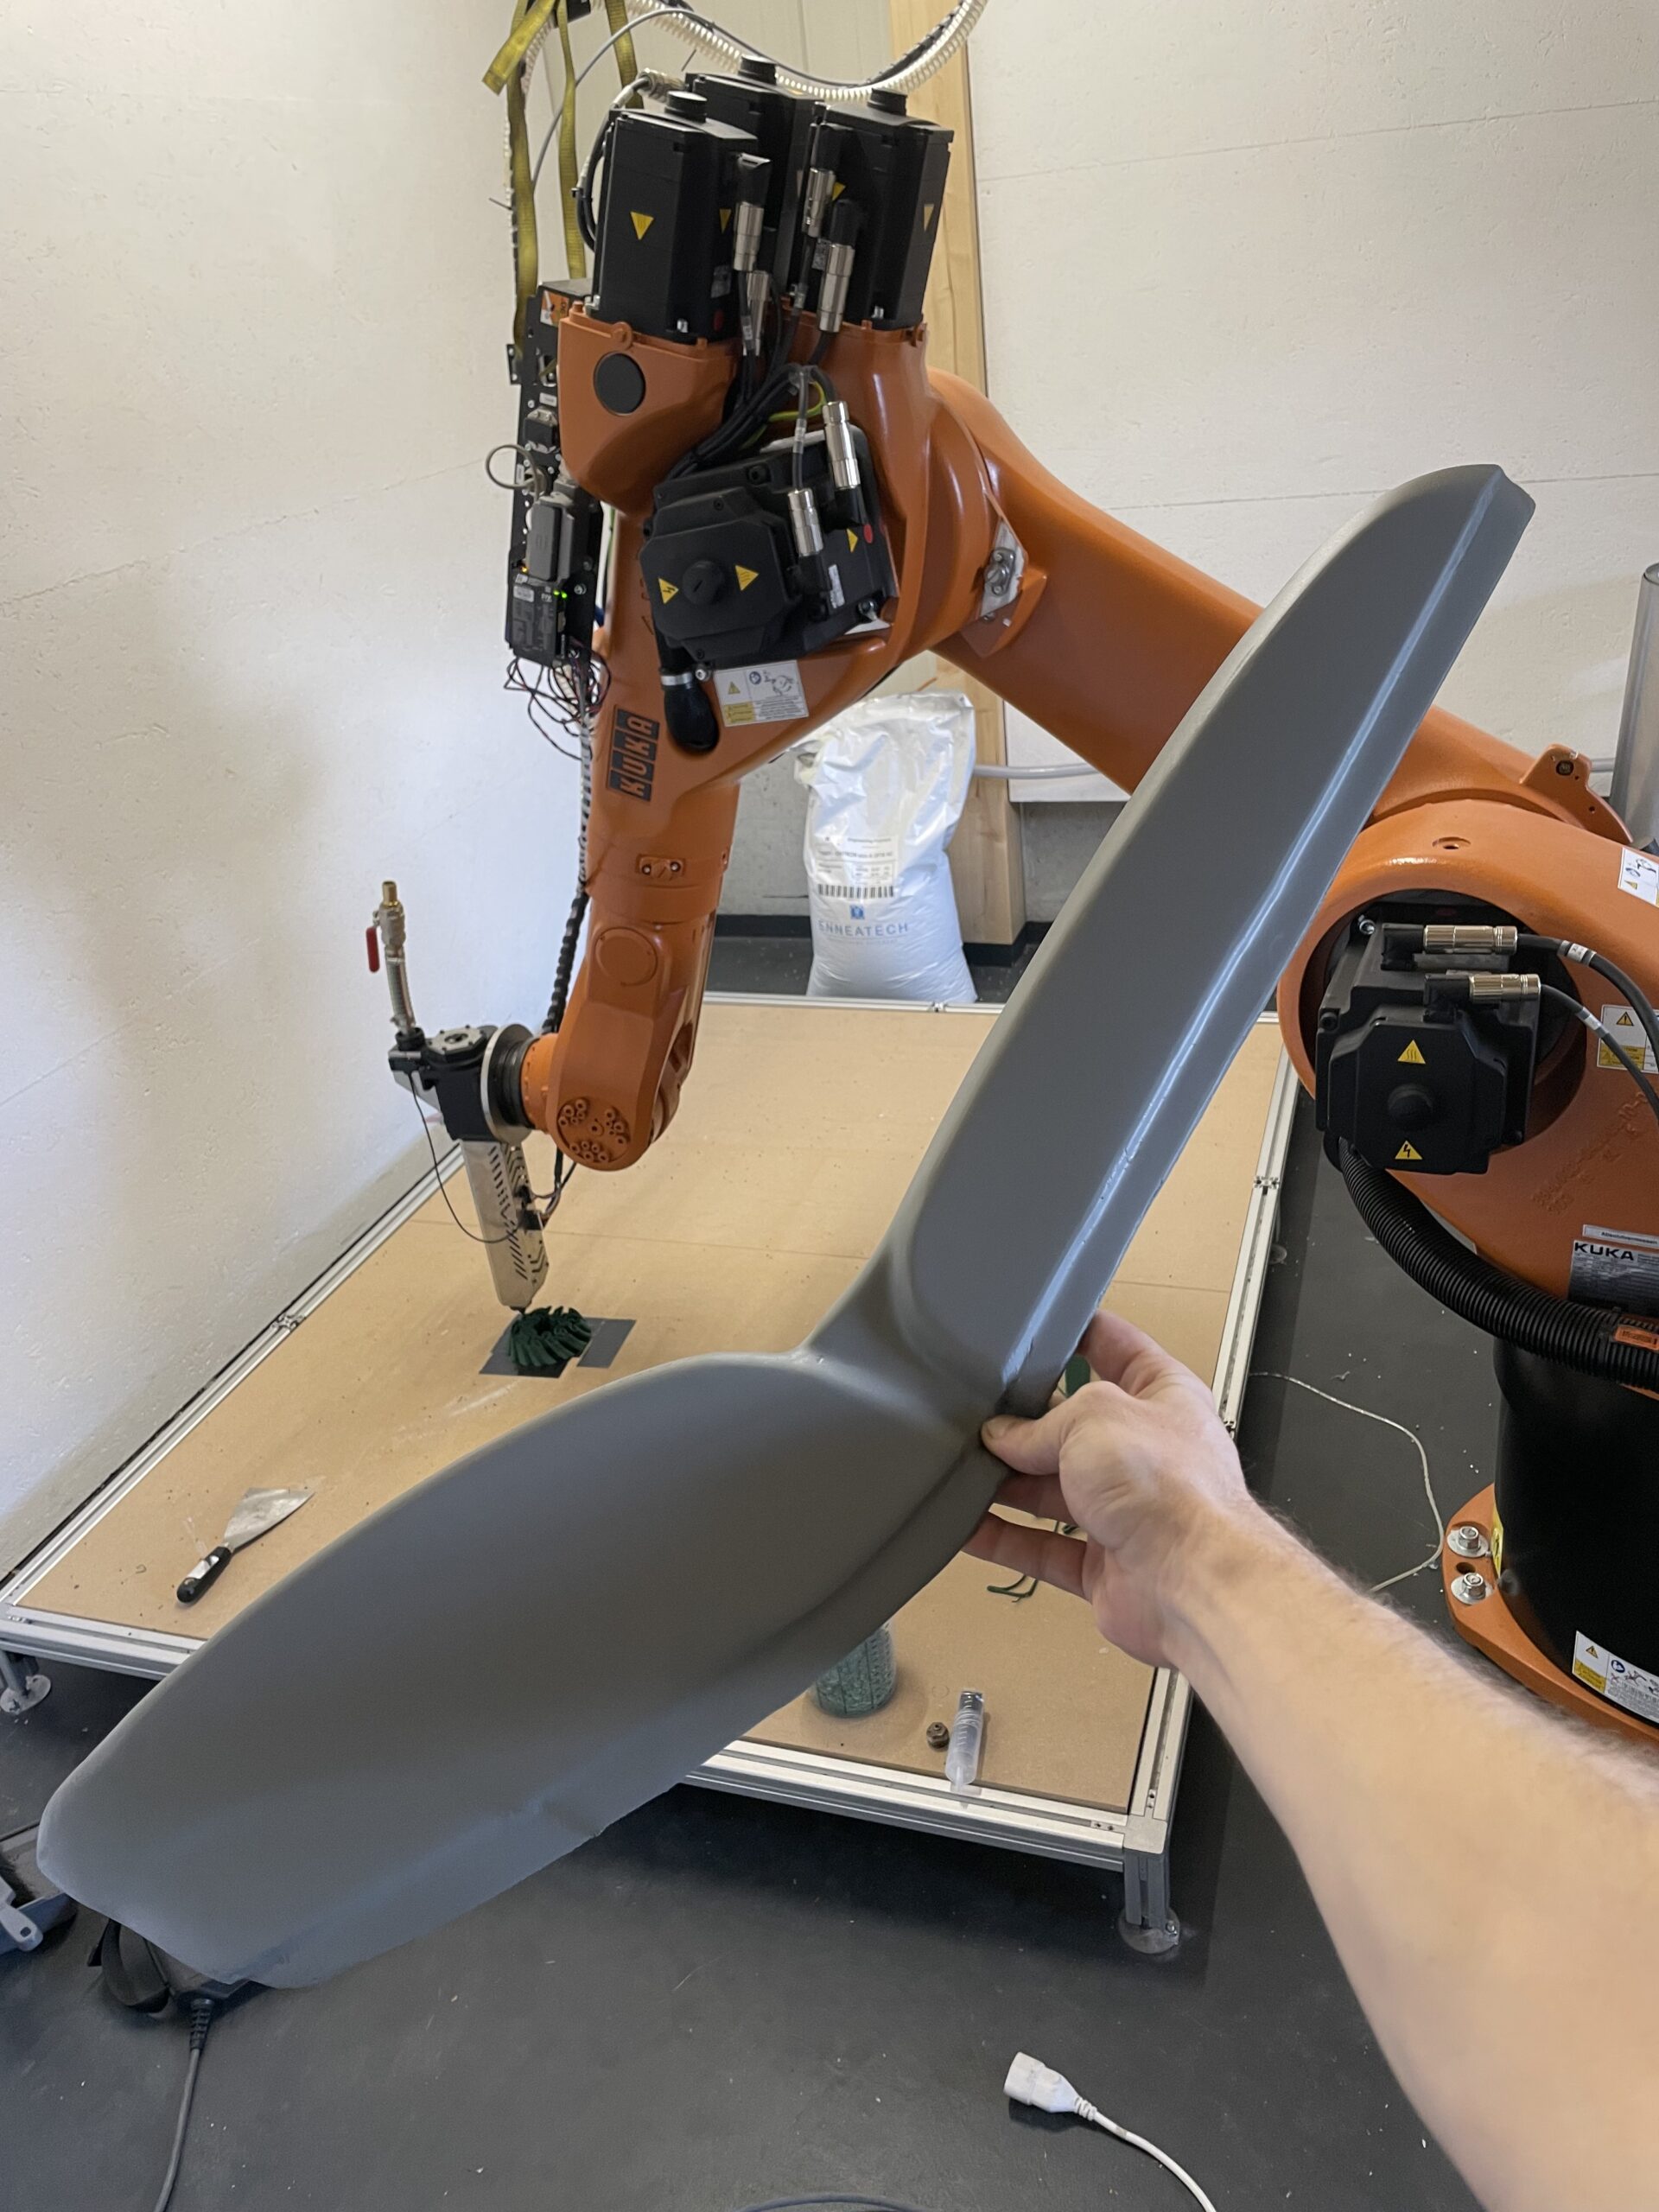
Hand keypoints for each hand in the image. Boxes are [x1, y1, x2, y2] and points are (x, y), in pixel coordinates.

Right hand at [963, 1310, 1263, 1665]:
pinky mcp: (1103, 1565)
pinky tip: (964, 1526)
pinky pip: (1043, 1549)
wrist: (1193, 1583)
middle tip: (970, 1410)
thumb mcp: (1093, 1416)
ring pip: (1052, 1490)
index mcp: (1162, 1397)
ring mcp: (1125, 1510)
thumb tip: (1000, 1436)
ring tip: (955, 1465)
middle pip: (1073, 1426)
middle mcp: (1145, 1451)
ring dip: (1006, 1481)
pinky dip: (1004, 1540)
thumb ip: (1040, 1424)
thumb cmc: (1163, 1482)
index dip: (1079, 1333)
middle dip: (1024, 1421)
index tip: (1032, 1327)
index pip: (1118, 1348)